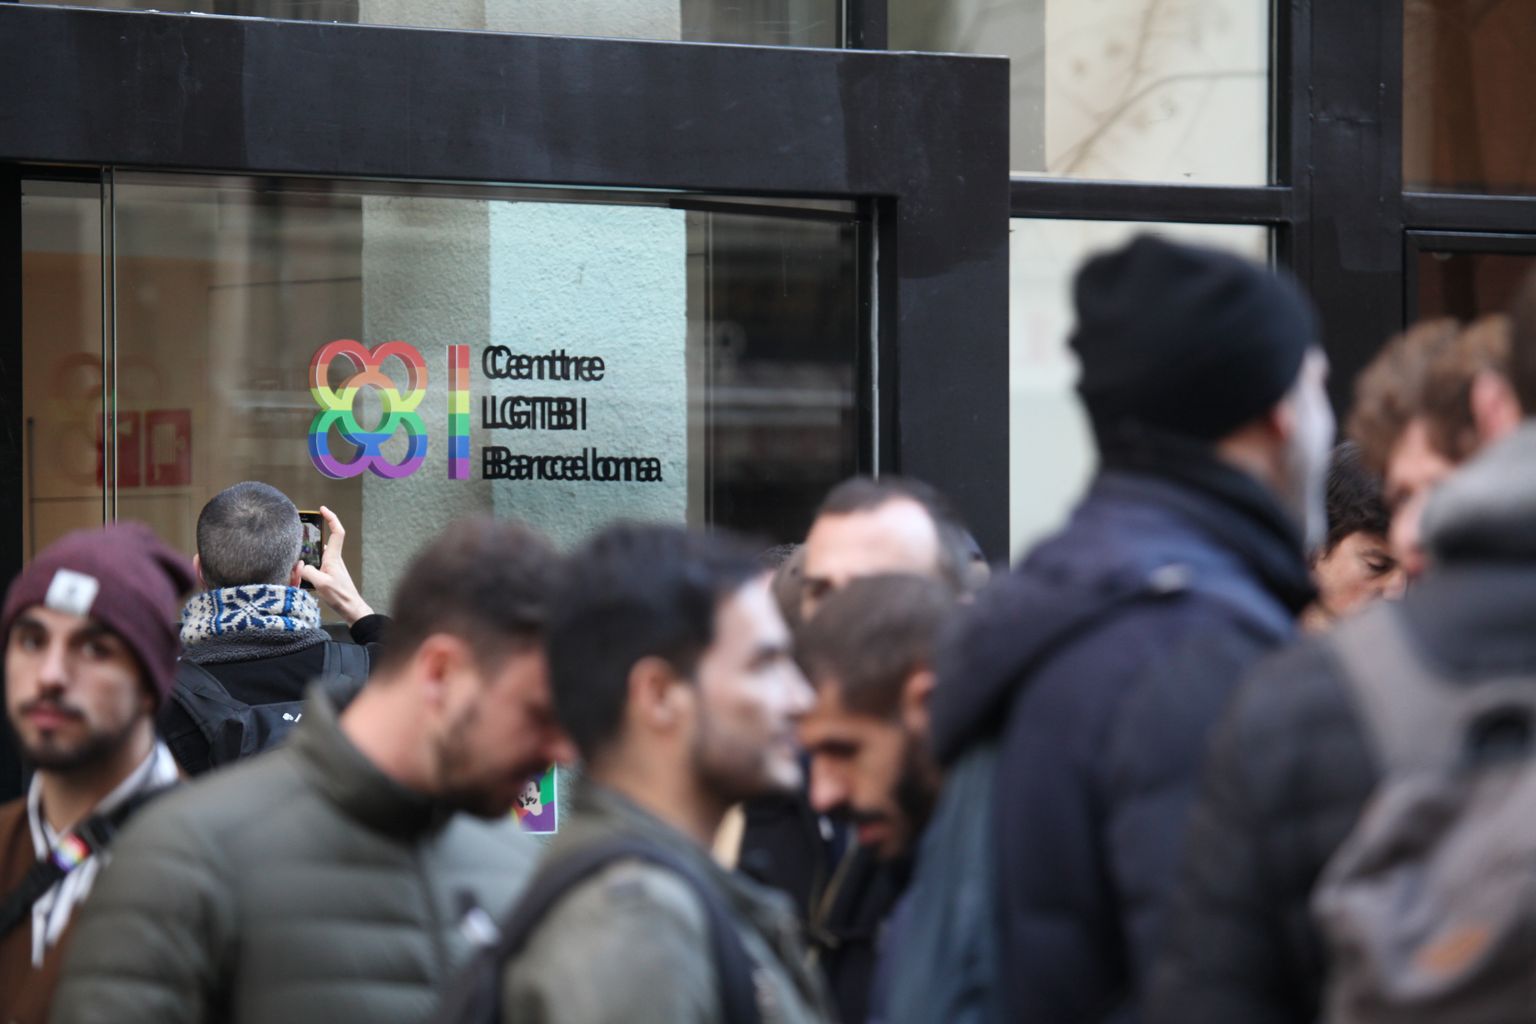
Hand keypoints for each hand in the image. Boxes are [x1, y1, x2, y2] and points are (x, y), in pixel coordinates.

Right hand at [299, 506, 374, 624]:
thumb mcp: (321, 583)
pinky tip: (300, 569)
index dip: (331, 519)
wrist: (352, 609)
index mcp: (334, 558)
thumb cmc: (340, 596)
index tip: (323, 509)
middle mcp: (334, 560)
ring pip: (320, 553)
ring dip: (310, 550)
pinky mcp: (329, 576)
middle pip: (326, 540)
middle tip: (304, 527)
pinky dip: (309, 563)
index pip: (336, 532)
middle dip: (317, 531)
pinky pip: (318, 564)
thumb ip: (308, 571)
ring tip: (296, 549)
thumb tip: (299, 566)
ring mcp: (332, 568)